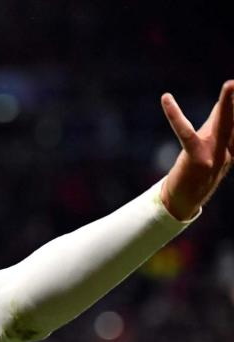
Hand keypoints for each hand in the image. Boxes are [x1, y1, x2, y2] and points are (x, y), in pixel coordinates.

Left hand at [159, 80, 233, 220]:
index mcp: (230, 151)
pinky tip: (166, 98)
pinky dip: (175, 115)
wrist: (180, 204)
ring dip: (227, 103)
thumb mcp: (209, 152)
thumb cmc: (192, 176)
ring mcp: (214, 156)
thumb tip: (220, 107)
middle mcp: (226, 152)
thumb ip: (215, 129)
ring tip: (231, 84)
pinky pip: (186, 133)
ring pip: (224, 124)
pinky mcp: (197, 159)